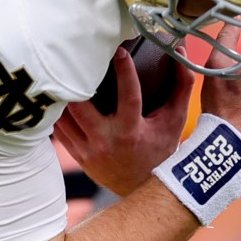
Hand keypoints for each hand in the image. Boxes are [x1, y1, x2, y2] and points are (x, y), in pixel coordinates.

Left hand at [55, 47, 188, 197]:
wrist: (142, 189)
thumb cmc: (160, 150)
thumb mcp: (174, 121)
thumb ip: (181, 87)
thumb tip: (180, 54)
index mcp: (131, 130)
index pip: (127, 95)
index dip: (124, 70)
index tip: (120, 51)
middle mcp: (106, 141)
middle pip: (79, 105)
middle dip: (77, 81)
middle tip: (77, 60)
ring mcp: (88, 150)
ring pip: (63, 117)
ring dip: (63, 96)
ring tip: (65, 74)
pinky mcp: (77, 155)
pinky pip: (59, 130)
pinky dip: (59, 114)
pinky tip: (62, 98)